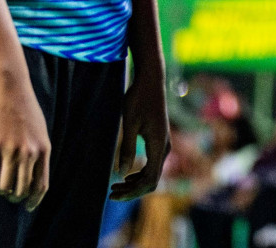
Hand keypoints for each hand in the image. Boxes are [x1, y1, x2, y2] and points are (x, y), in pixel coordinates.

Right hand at [0, 70, 50, 210]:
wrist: (10, 86)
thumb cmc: (25, 107)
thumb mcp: (40, 130)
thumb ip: (38, 150)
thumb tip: (34, 172)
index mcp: (43, 149)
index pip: (41, 184)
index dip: (34, 199)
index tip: (29, 207)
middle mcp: (29, 152)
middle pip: (22, 189)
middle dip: (15, 197)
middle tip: (9, 196)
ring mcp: (11, 149)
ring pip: (4, 185)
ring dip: (0, 189)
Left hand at [109, 73, 169, 200]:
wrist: (151, 80)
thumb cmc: (138, 98)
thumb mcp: (129, 123)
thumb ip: (126, 148)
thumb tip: (121, 173)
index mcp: (158, 145)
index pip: (150, 179)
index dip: (132, 191)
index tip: (113, 194)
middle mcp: (164, 147)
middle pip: (152, 180)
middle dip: (132, 191)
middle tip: (111, 194)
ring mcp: (163, 143)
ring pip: (153, 173)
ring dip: (135, 183)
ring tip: (115, 187)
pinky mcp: (159, 140)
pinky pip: (153, 164)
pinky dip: (140, 174)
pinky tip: (126, 174)